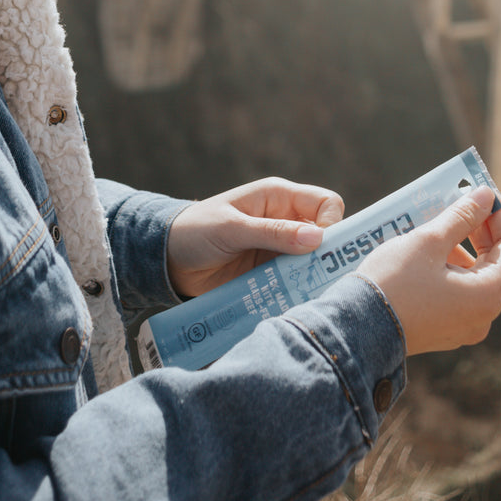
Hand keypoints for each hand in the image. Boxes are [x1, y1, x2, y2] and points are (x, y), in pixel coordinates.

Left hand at [166, 177, 344, 299]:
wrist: (168, 260)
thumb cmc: (196, 231)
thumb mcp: (232, 228)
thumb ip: (272, 232)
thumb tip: (317, 237)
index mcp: (279, 198)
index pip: (326, 204)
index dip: (332, 224)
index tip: (321, 249)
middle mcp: (285, 222)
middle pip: (326, 237)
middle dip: (327, 257)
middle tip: (321, 279)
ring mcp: (279, 250)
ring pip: (313, 263)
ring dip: (312, 278)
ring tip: (307, 295)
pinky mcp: (271, 274)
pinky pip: (294, 283)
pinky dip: (297, 292)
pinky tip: (292, 303)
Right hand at [357, 186, 500, 355]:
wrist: (356, 330)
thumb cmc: (394, 283)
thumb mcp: (429, 241)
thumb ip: (462, 216)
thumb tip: (486, 195)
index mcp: (488, 295)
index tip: (484, 195)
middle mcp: (483, 316)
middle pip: (497, 263)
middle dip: (481, 230)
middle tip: (462, 202)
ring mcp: (464, 327)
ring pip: (475, 277)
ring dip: (463, 247)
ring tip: (437, 223)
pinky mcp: (444, 330)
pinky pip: (459, 292)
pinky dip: (450, 267)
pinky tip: (427, 250)